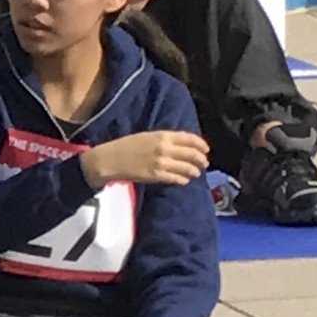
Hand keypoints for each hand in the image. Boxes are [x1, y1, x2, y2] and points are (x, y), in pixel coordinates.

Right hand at [89, 128, 210, 189]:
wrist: (110, 159)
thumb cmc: (127, 145)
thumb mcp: (148, 136)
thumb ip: (166, 139)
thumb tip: (183, 144)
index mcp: (163, 135)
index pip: (190, 139)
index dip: (201, 145)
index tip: (206, 149)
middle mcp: (165, 148)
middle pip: (192, 153)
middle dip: (201, 159)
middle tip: (204, 163)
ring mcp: (161, 162)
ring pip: (186, 167)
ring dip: (194, 171)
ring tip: (196, 173)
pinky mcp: (155, 175)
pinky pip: (175, 178)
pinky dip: (182, 180)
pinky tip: (184, 181)